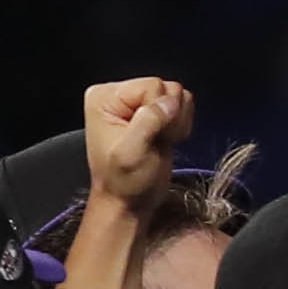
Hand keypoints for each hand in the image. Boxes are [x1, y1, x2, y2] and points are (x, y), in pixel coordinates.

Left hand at [82, 77, 193, 204]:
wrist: (129, 203)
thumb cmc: (125, 182)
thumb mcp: (132, 153)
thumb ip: (149, 121)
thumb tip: (171, 101)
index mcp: (105, 97)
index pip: (153, 85)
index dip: (160, 112)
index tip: (150, 137)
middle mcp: (119, 95)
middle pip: (167, 89)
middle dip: (170, 118)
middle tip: (156, 142)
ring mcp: (137, 103)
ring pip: (178, 97)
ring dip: (177, 123)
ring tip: (161, 142)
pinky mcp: (153, 114)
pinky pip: (182, 108)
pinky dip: (180, 126)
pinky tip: (166, 141)